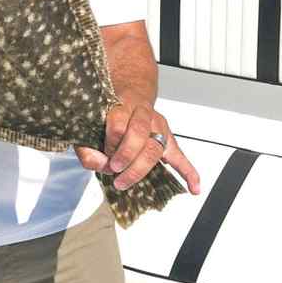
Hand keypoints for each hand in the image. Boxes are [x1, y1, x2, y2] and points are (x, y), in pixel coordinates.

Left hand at [75, 90, 199, 194]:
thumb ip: (87, 147)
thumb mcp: (90, 125)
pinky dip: (189, 172)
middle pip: (139, 134)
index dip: (110, 143)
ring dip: (141, 168)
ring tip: (125, 181)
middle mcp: (144, 114)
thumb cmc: (109, 114)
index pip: (118, 124)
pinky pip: (181, 157)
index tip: (103, 155)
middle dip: (126, 156)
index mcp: (123, 105)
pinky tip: (194, 188)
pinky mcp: (168, 140)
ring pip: (156, 147)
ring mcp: (159, 126)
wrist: (129, 94)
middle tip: (114, 171)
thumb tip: (100, 165)